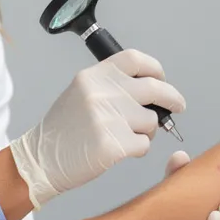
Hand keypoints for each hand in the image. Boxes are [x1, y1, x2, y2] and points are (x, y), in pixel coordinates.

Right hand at [9, 50, 185, 207]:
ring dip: (146, 132)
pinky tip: (119, 150)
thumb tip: (152, 91)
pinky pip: (144, 144)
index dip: (155, 69)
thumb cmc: (64, 130)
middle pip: (155, 88)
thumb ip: (112, 86)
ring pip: (151, 121)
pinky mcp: (113, 144)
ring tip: (124, 137)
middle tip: (178, 106)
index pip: (135, 60)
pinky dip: (138, 150)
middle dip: (173, 98)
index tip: (162, 79)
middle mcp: (102, 92)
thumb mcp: (81, 93)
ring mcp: (108, 118)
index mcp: (94, 76)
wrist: (41, 159)